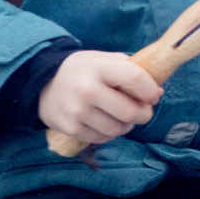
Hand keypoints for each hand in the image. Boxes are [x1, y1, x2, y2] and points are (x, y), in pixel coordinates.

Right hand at [38, 51, 161, 146]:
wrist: (42, 83)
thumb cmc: (82, 71)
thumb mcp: (103, 60)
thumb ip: (130, 70)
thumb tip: (157, 92)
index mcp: (99, 67)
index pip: (135, 78)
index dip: (150, 90)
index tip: (153, 96)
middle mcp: (87, 90)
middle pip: (129, 112)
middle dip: (143, 114)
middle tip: (143, 112)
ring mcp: (77, 111)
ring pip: (118, 129)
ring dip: (126, 126)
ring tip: (122, 117)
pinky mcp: (71, 129)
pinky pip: (102, 138)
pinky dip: (110, 134)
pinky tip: (106, 123)